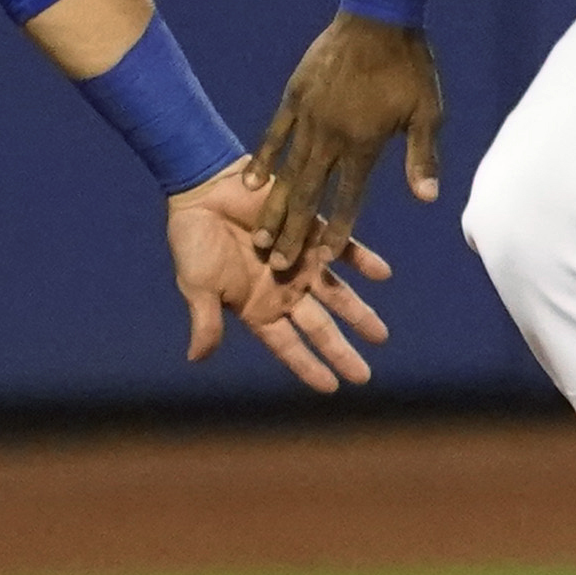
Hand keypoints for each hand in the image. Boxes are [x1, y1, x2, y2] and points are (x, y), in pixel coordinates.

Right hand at [167, 164, 392, 392]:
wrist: (203, 187)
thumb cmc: (193, 238)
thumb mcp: (196, 284)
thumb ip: (206, 321)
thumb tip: (196, 360)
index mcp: (257, 306)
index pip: (288, 345)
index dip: (308, 366)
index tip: (332, 388)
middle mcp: (284, 289)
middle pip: (319, 327)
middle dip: (340, 351)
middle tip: (364, 376)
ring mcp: (300, 261)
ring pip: (337, 293)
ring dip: (359, 313)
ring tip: (380, 335)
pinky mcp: (312, 230)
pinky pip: (343, 248)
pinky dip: (362, 260)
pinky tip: (383, 273)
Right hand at [254, 13, 445, 274]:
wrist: (379, 15)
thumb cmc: (410, 66)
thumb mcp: (427, 112)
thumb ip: (422, 157)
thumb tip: (427, 199)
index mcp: (364, 144)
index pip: (348, 198)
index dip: (337, 231)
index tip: (321, 261)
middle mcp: (331, 136)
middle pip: (309, 193)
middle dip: (295, 232)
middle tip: (277, 265)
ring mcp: (308, 116)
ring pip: (287, 171)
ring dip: (274, 206)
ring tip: (261, 238)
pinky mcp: (295, 97)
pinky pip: (274, 135)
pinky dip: (262, 160)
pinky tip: (250, 183)